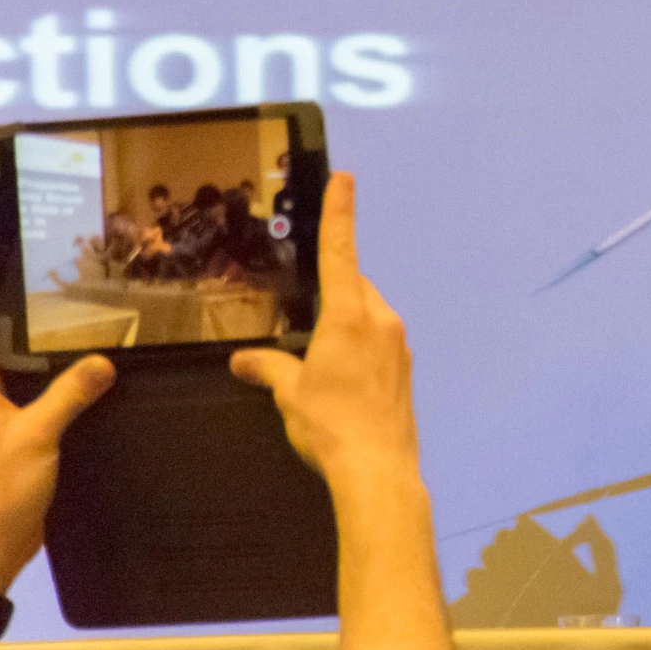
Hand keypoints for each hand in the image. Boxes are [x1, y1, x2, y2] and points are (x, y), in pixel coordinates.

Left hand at [0, 229, 116, 591]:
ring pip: (1, 362)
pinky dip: (43, 374)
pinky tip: (69, 369)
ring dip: (20, 335)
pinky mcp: (1, 436)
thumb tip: (102, 361)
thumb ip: (69, 394)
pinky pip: (24, 391)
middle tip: (20, 260)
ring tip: (48, 305)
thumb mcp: (36, 436)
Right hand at [230, 174, 421, 490]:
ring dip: (344, 323)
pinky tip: (340, 378)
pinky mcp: (405, 369)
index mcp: (350, 316)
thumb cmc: (331, 426)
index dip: (339, 213)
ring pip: (368, 314)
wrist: (378, 470)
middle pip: (355, 286)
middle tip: (304, 314)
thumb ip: (269, 368)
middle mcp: (381, 321)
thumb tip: (245, 361)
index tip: (344, 179)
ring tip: (318, 360)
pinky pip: (378, 342)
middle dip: (332, 290)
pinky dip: (357, 346)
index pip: (341, 252)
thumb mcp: (290, 393)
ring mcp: (399, 345)